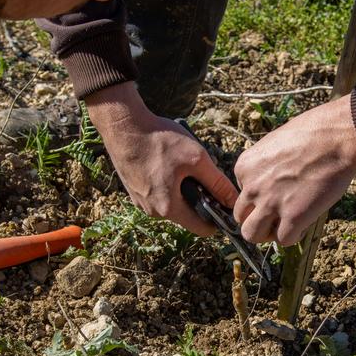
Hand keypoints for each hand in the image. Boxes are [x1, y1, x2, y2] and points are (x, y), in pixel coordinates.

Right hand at [86, 82, 237, 235]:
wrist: (122, 126)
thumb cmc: (159, 140)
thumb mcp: (197, 159)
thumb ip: (217, 183)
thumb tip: (233, 200)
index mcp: (169, 209)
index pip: (202, 229)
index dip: (218, 218)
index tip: (223, 202)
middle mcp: (153, 212)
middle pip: (188, 215)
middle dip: (199, 199)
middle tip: (201, 174)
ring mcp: (141, 203)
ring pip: (173, 204)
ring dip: (182, 190)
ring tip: (182, 166)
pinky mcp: (134, 191)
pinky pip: (159, 194)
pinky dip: (168, 184)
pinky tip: (166, 163)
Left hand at [233, 94, 355, 245]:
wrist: (337, 138)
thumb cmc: (313, 134)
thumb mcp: (276, 143)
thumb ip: (266, 165)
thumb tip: (273, 180)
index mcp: (244, 167)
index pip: (242, 194)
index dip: (260, 197)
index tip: (279, 191)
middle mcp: (252, 187)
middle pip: (241, 217)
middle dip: (257, 219)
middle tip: (277, 214)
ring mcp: (270, 204)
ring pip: (252, 235)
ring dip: (268, 233)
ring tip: (286, 224)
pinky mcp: (293, 218)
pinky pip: (283, 240)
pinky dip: (294, 235)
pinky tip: (305, 222)